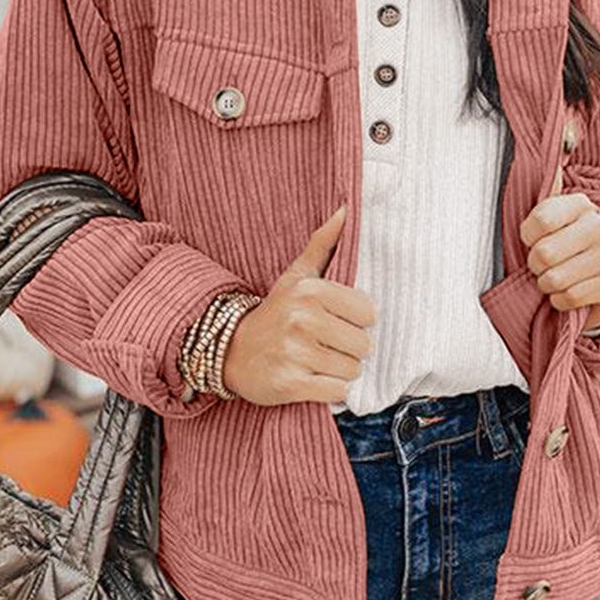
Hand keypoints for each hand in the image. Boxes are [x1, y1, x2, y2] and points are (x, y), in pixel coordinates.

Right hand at [222, 204, 377, 405]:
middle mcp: (302, 319)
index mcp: (310, 290)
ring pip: (351, 370)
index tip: (335, 322)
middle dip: (348, 349)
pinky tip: (312, 380)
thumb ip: (323, 243)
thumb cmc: (275, 312)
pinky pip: (336, 392)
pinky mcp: (290, 384)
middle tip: (325, 345)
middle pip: (362, 345)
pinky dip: (330, 391)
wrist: (231, 351)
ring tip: (317, 361)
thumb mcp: (296, 275)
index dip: (356, 322)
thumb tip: (346, 208)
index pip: (368, 313)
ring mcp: (295, 352)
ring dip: (339, 371)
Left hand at [518, 167, 599, 330]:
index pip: (539, 221)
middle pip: (545, 254)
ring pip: (557, 278)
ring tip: (552, 278)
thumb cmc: (559, 241)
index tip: (531, 239)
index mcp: (580, 203)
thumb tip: (568, 128)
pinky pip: (571, 298)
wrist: (595, 275)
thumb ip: (548, 178)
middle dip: (535, 265)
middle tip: (540, 264)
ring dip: (547, 284)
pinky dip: (560, 300)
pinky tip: (565, 293)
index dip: (527, 237)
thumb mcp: (547, 213)